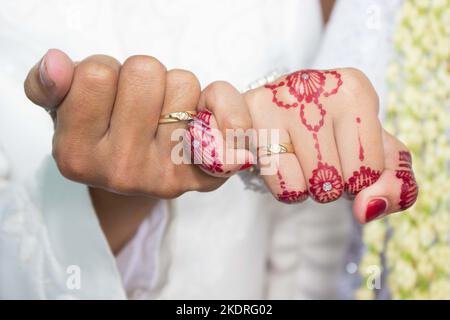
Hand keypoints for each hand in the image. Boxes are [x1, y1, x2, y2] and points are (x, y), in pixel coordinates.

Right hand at [23, 49, 250, 251]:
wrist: (134, 174)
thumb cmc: (101, 133)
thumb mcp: (64, 110)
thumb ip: (48, 85)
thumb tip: (56, 64)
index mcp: (78, 154)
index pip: (98, 73)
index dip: (104, 71)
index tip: (106, 94)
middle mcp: (121, 172)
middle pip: (145, 74)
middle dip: (141, 77)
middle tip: (138, 101)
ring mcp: (165, 176)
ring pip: (184, 84)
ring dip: (174, 88)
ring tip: (162, 113)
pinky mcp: (204, 175)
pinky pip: (229, 119)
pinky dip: (225, 108)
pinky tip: (207, 115)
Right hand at [196, 69, 417, 223]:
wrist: (275, 112)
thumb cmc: (330, 134)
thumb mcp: (374, 154)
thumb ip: (396, 186)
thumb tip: (366, 209)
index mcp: (354, 89)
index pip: (369, 174)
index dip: (356, 178)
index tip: (342, 153)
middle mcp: (311, 85)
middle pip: (332, 185)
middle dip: (325, 185)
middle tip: (313, 156)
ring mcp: (272, 99)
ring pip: (297, 188)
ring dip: (296, 186)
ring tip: (290, 157)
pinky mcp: (238, 118)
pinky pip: (255, 174)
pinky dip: (260, 178)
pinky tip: (257, 157)